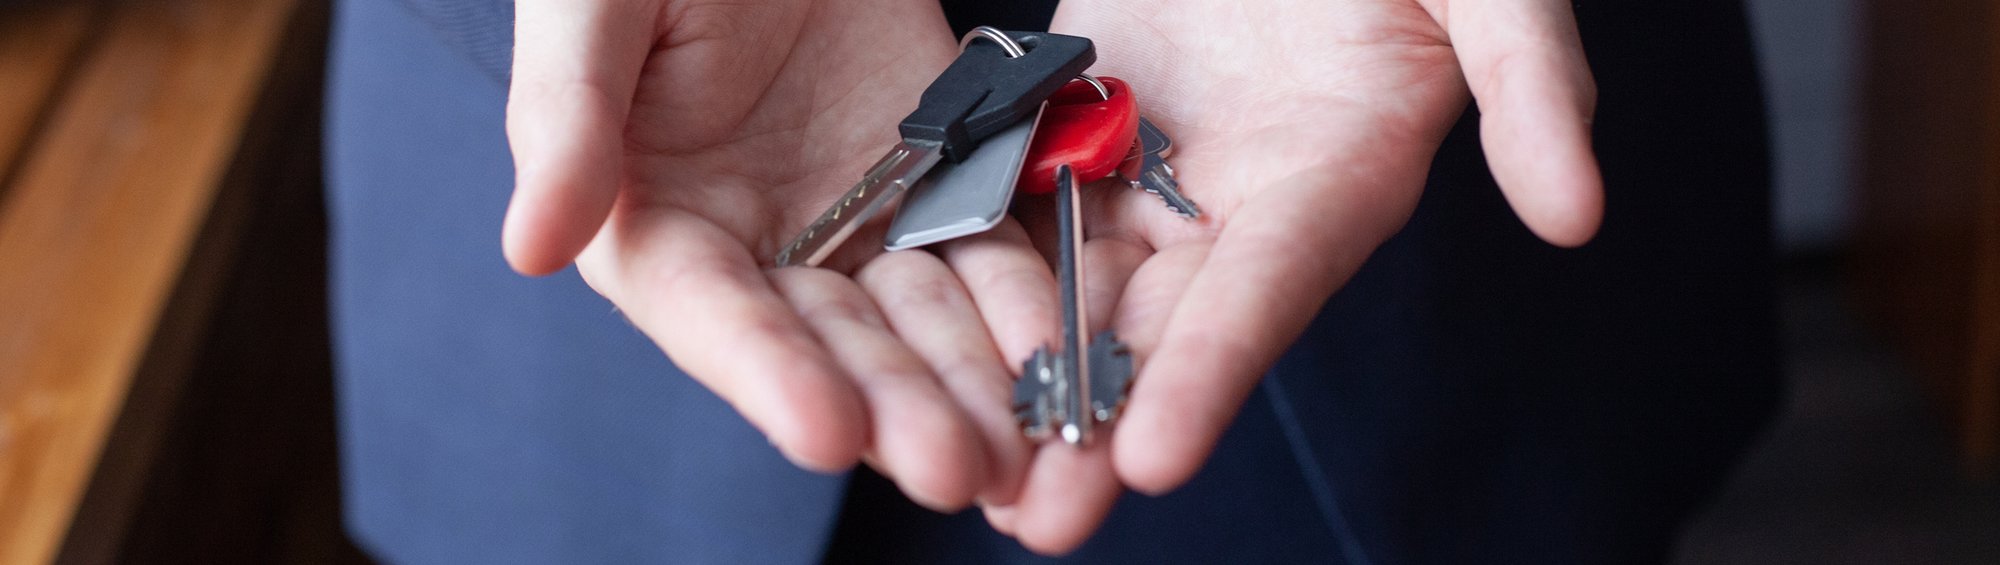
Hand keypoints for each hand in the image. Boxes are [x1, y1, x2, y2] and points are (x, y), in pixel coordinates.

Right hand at [501, 0, 1051, 509]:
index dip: (769, 375)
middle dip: (895, 405)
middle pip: (832, 341)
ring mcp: (853, 214)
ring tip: (1025, 442)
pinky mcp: (933, 173)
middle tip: (955, 466)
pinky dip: (1025, 298)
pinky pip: (986, 244)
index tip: (829, 432)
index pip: (713, 316)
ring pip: (920, 313)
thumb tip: (531, 246)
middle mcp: (758, 244)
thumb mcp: (593, 12)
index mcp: (655, 223)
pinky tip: (1068, 349)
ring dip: (971, 378)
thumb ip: (568, 121)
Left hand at [981, 0, 1603, 552]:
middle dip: (1099, 420)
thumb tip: (1577, 216)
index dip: (1213, 372)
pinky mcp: (1080, 117)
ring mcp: (1154, 163)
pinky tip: (920, 341)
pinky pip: (1018, 202)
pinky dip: (976, 273)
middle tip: (1036, 520)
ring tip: (965, 470)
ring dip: (1023, 376)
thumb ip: (1532, 85)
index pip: (1270, 289)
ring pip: (1078, 284)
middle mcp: (1240, 195)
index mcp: (1338, 175)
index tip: (1153, 461)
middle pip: (1163, 324)